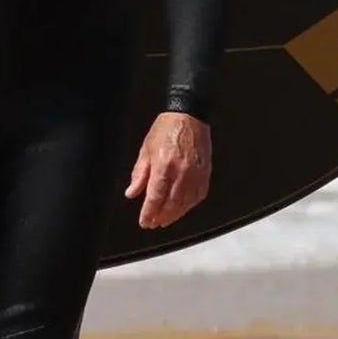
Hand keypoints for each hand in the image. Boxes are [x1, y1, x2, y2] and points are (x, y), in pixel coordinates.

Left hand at [125, 113, 211, 229]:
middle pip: (171, 204)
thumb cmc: (166, 129)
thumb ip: (139, 174)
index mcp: (163, 166)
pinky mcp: (206, 172)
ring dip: (175, 215)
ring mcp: (196, 173)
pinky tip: (182, 208)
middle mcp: (181, 172)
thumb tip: (131, 193)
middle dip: (161, 217)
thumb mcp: (146, 150)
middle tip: (153, 223)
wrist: (189, 115)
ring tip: (165, 219)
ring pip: (186, 203)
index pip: (155, 197)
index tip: (144, 222)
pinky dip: (190, 205)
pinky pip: (198, 195)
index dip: (149, 213)